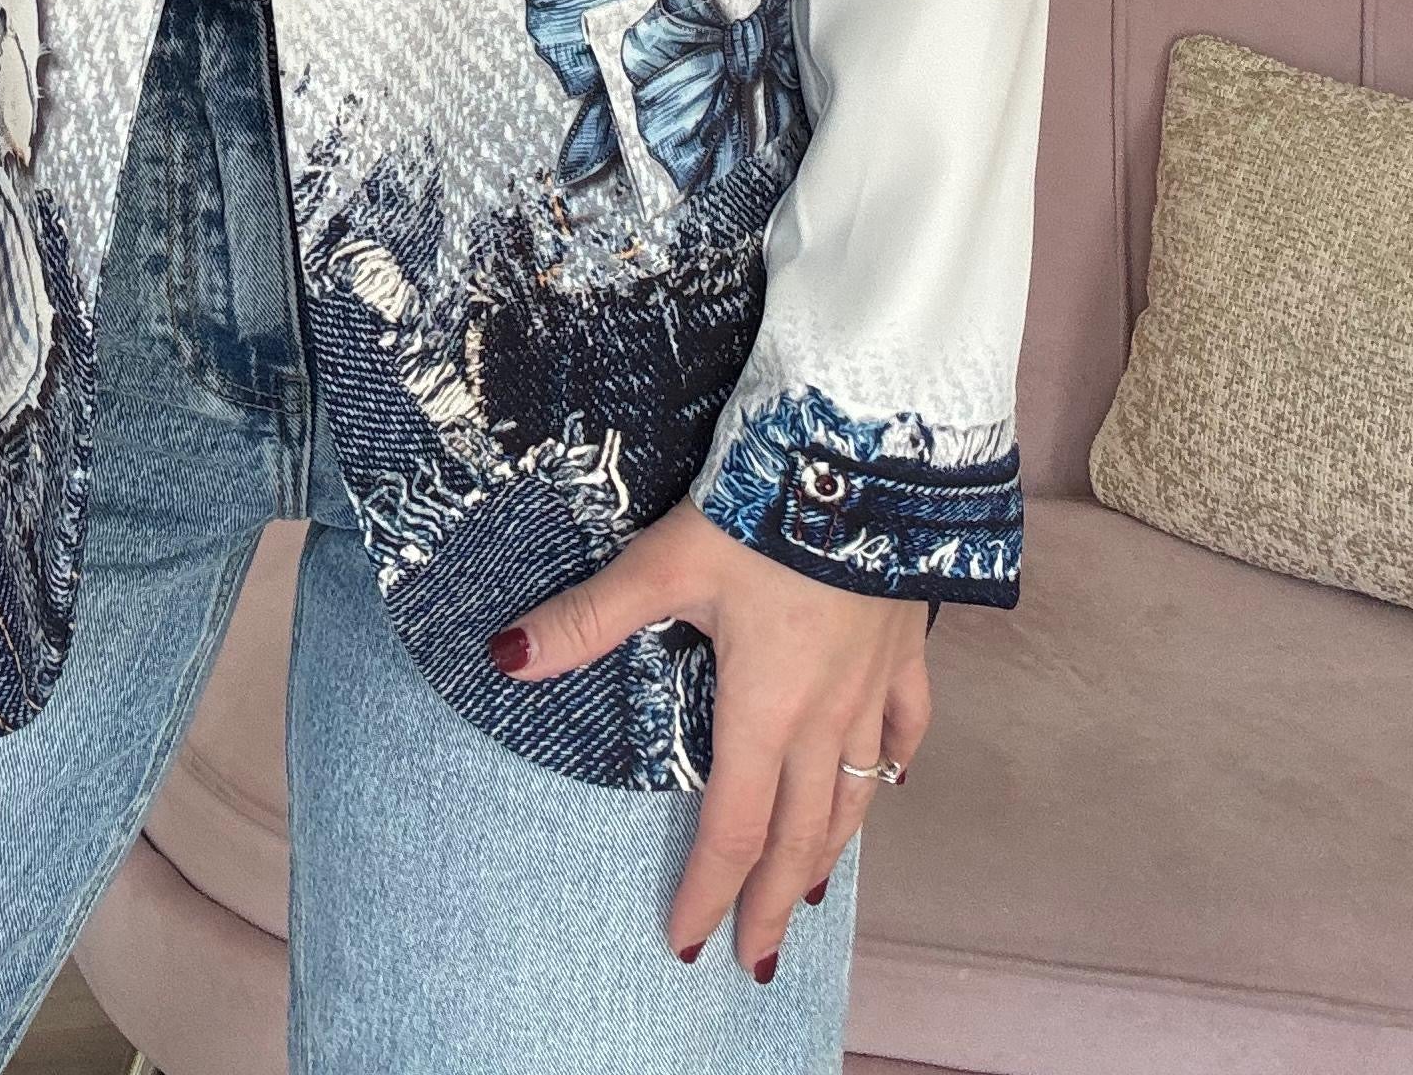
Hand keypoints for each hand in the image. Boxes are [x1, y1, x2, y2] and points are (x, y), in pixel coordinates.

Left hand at [487, 499, 929, 973]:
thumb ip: (586, 617)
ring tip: (814, 894)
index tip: (686, 944)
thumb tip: (506, 656)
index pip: (733, 828)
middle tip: (756, 956)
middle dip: (773, 902)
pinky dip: (892, 765)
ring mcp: (874, 685)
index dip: (707, 891)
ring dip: (831, 851)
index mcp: (766, 709)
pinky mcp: (906, 647)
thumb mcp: (663, 563)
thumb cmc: (763, 509)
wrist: (864, 456)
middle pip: (801, 835)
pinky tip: (886, 779)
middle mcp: (827, 714)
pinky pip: (906, 726)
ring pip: (859, 795)